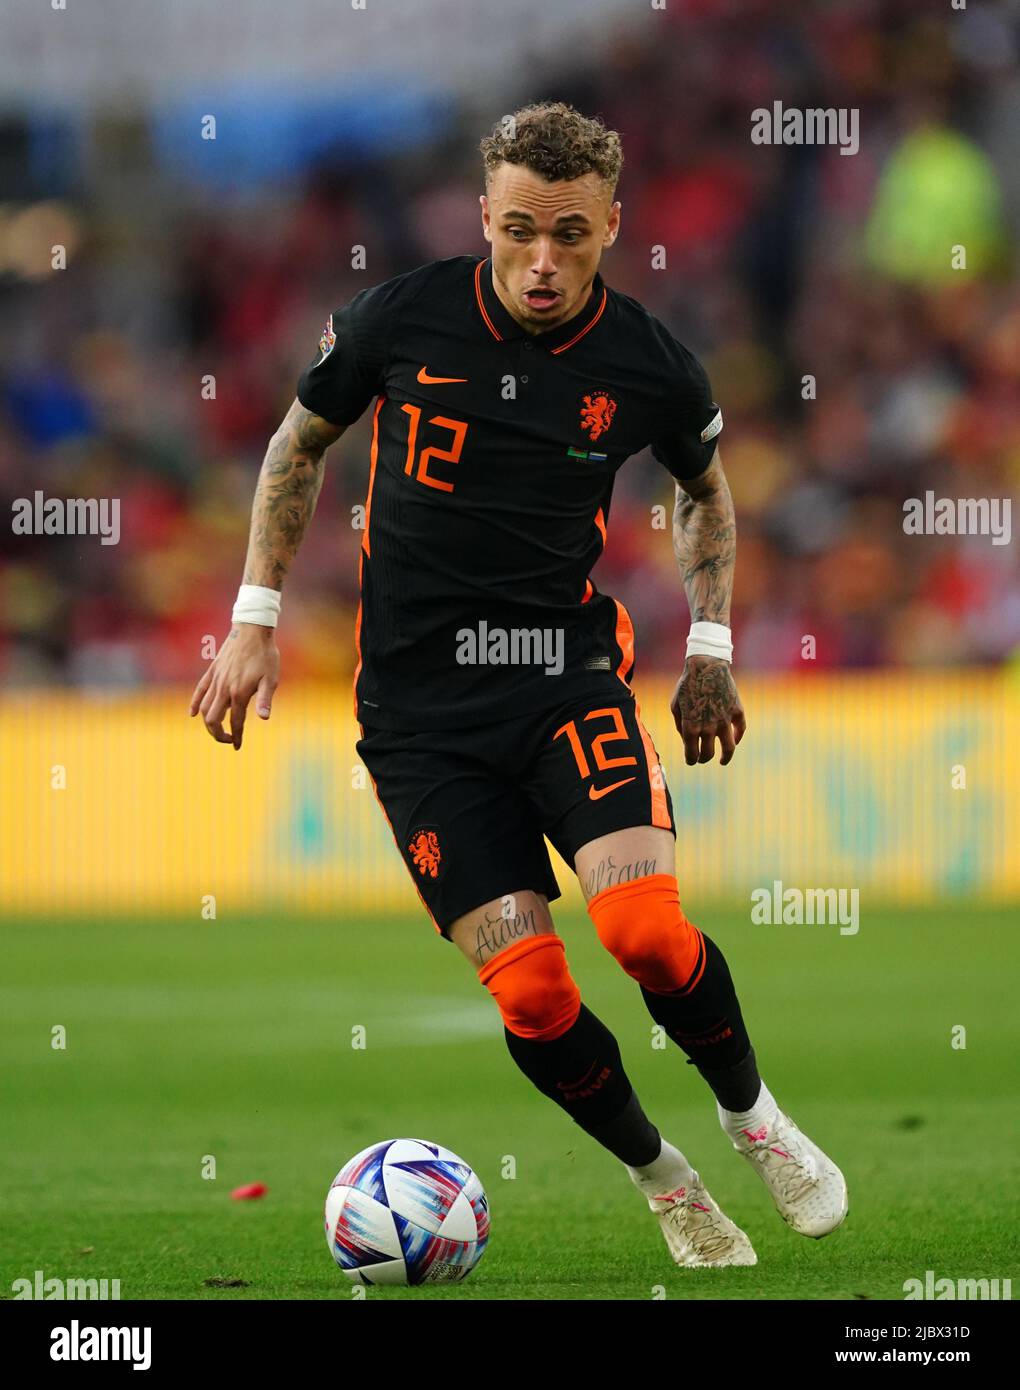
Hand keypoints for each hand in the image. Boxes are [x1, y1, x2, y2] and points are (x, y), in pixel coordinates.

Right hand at [189, 624, 279, 749]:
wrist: (251, 630)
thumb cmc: (265, 655)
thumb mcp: (271, 678)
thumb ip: (265, 699)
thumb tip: (264, 718)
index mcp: (239, 693)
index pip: (235, 722)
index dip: (236, 736)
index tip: (237, 746)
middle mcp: (223, 689)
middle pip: (212, 719)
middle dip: (217, 734)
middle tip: (227, 739)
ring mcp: (215, 680)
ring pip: (203, 708)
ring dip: (207, 722)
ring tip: (216, 730)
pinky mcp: (212, 672)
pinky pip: (199, 691)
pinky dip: (194, 704)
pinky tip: (192, 714)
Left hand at [670, 654, 745, 765]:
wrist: (707, 666)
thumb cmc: (687, 685)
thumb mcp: (675, 705)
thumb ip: (680, 725)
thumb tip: (687, 740)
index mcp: (690, 727)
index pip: (691, 754)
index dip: (691, 760)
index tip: (691, 760)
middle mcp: (708, 727)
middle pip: (708, 754)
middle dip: (704, 759)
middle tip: (702, 758)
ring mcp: (724, 720)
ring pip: (729, 748)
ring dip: (725, 757)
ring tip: (723, 760)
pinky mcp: (737, 711)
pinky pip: (740, 730)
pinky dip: (737, 737)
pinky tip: (734, 740)